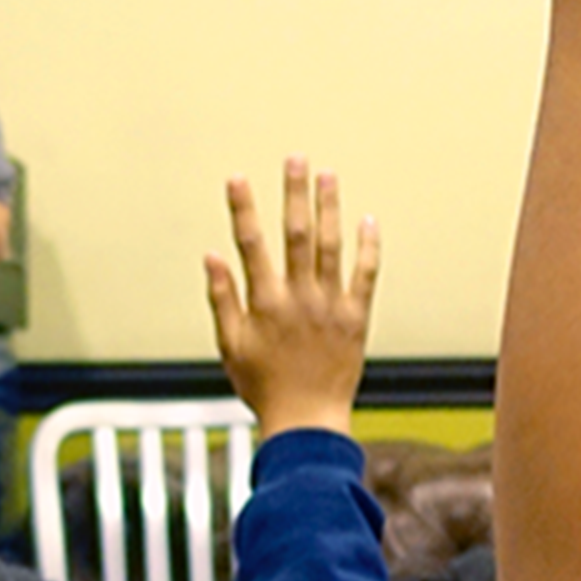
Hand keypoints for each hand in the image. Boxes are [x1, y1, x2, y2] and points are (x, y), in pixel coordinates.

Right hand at [206, 160, 378, 438]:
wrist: (307, 421)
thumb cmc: (265, 387)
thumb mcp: (231, 346)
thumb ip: (222, 298)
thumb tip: (212, 257)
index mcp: (265, 302)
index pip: (250, 244)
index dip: (243, 208)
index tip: (237, 179)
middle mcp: (299, 297)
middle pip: (296, 234)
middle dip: (294, 193)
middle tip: (295, 159)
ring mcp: (331, 305)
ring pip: (331, 246)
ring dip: (329, 208)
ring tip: (328, 176)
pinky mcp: (356, 317)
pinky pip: (365, 275)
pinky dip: (368, 247)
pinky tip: (367, 221)